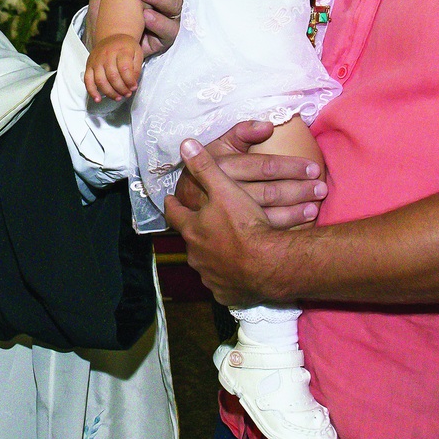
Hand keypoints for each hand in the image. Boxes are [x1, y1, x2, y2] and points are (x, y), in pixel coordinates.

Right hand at [85, 34, 143, 100]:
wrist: (112, 36)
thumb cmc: (125, 47)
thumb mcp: (137, 53)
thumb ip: (136, 68)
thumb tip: (132, 84)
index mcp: (121, 50)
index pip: (124, 69)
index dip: (130, 81)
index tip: (133, 87)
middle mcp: (107, 55)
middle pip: (112, 76)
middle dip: (121, 89)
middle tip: (127, 93)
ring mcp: (96, 61)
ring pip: (100, 80)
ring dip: (109, 92)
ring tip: (118, 97)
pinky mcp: (89, 65)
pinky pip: (87, 80)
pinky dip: (92, 91)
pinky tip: (98, 98)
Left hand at [163, 122, 327, 305]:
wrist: (268, 263)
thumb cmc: (244, 225)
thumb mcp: (225, 189)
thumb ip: (205, 167)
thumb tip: (185, 145)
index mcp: (193, 229)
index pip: (175, 214)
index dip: (173, 205)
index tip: (170, 200)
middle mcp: (196, 255)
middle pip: (191, 242)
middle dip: (196, 234)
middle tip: (203, 228)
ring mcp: (210, 277)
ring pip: (207, 265)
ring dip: (213, 257)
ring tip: (223, 251)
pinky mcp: (226, 294)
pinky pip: (224, 286)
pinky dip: (229, 279)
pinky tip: (238, 276)